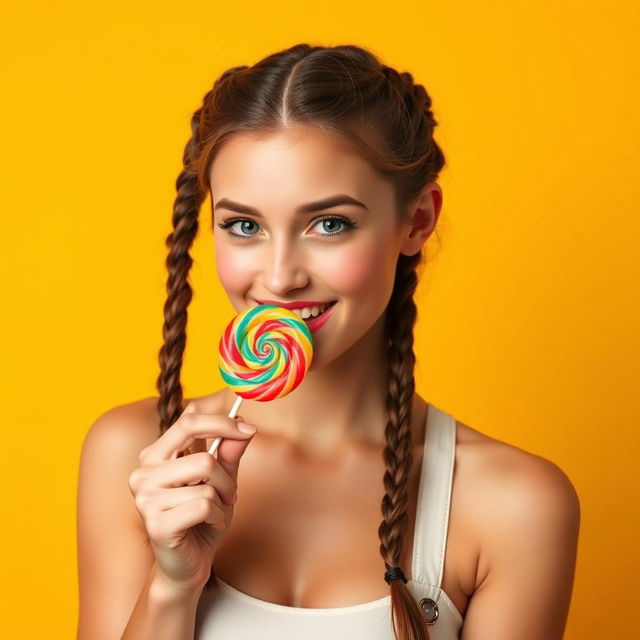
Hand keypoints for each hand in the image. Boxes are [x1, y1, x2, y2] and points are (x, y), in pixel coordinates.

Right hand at [127, 402, 256, 590]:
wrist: (189, 565)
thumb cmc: (202, 518)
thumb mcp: (221, 480)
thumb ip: (229, 453)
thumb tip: (244, 424)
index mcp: (155, 455)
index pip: (188, 421)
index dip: (222, 423)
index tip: (249, 429)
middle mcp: (144, 473)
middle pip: (202, 456)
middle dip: (226, 476)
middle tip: (231, 492)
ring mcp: (145, 498)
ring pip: (206, 482)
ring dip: (222, 498)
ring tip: (216, 511)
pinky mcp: (155, 523)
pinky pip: (203, 506)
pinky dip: (216, 515)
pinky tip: (208, 524)